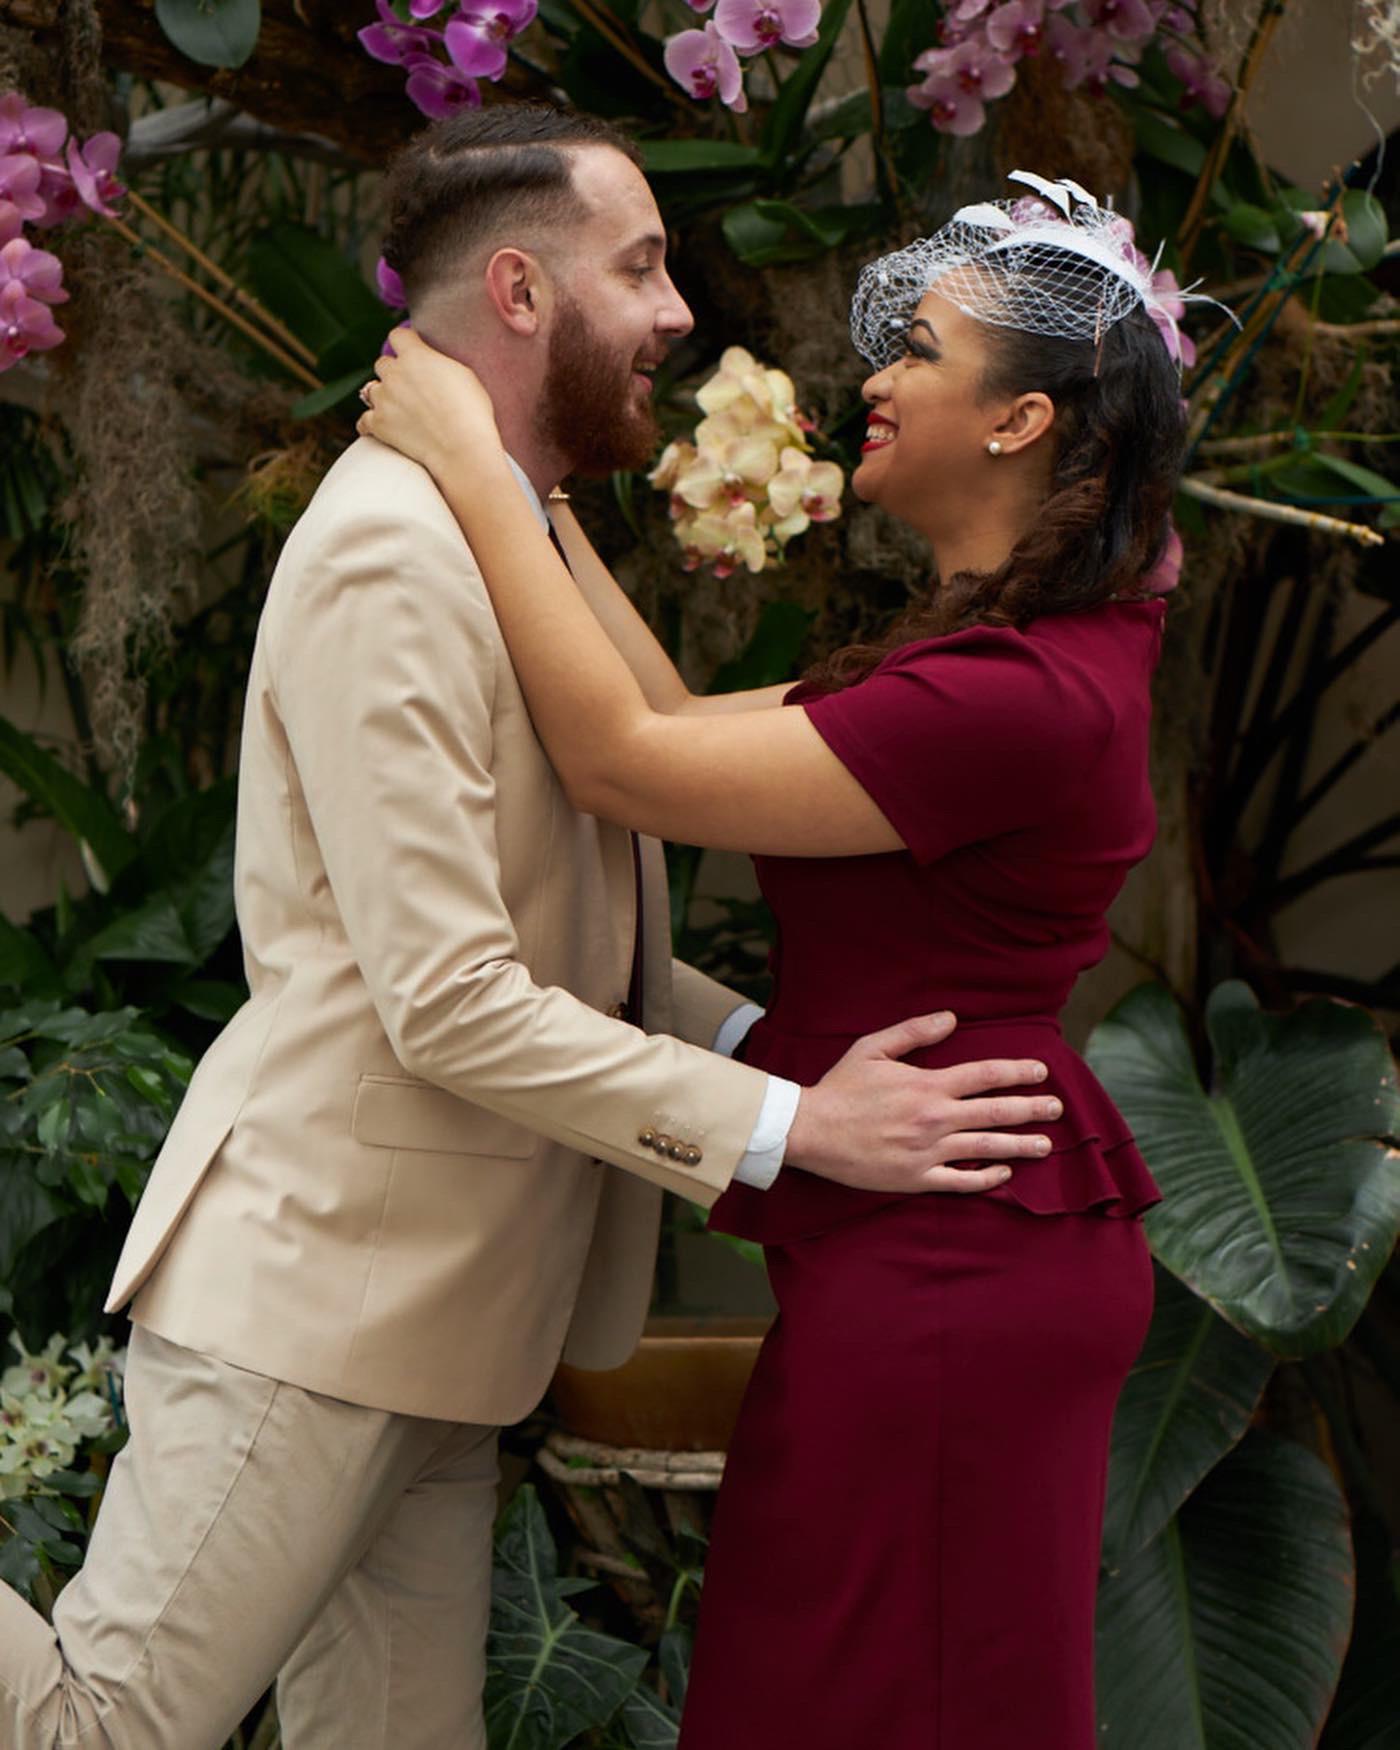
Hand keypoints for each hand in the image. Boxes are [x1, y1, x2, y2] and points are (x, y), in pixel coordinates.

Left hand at [356, 327, 501, 480]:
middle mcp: (394, 373)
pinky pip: (363, 420)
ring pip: (371, 389)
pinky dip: (370, 423)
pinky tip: (379, 425)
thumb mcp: (463, 374)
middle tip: (409, 386)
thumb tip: (431, 363)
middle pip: (382, 363)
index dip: (405, 343)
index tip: (412, 351)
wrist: (462, 448)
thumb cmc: (471, 412)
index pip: (398, 336)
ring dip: (382, 395)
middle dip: (394, 372)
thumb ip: (439, 362)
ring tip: (398, 408)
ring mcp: (383, 399)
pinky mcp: (378, 424)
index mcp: (415, 355)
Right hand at [784, 1011, 1059, 1194]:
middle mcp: (935, 1118)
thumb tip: (951, 1018)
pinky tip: (1004, 1173)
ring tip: (1045, 1144)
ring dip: (1020, 1145)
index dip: (1017, 1072)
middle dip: (1031, 1109)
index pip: (985, 1075)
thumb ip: (914, 1032)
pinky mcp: (917, 1178)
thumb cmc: (841, 1088)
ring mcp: (929, 1151)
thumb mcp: (873, 1048)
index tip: (1041, 1072)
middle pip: (996, 1112)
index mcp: (927, 1085)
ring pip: (986, 1147)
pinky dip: (986, 1177)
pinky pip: (962, 1181)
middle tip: (1057, 1108)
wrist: (811, 1131)